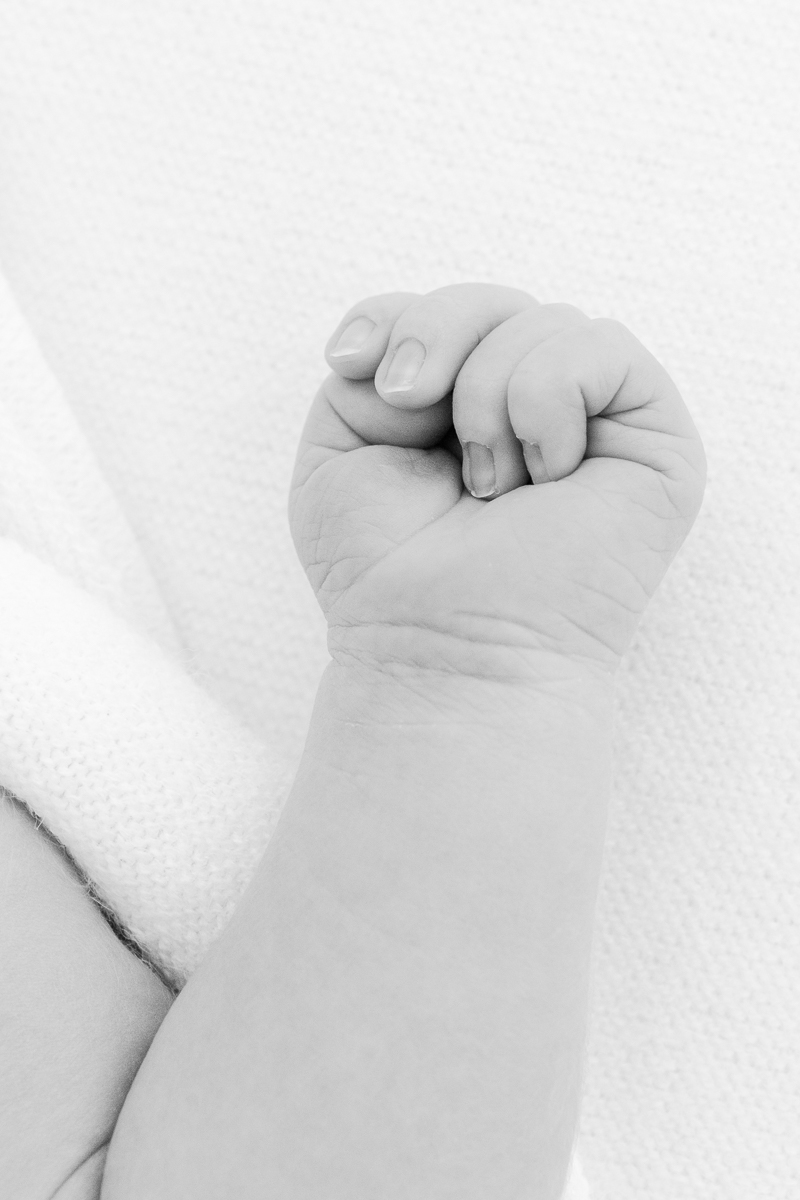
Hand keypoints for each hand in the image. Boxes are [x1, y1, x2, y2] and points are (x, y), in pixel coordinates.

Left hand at [290, 283, 705, 680]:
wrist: (440, 646)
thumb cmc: (386, 568)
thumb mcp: (338, 447)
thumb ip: (368, 366)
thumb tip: (420, 342)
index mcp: (464, 408)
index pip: (443, 311)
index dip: (398, 317)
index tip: (352, 366)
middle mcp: (531, 409)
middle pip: (491, 301)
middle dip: (434, 338)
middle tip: (412, 409)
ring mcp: (595, 422)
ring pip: (545, 319)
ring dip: (487, 397)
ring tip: (487, 485)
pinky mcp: (655, 441)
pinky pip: (604, 348)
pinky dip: (550, 402)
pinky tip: (543, 476)